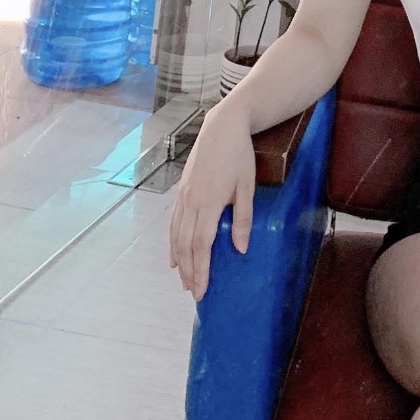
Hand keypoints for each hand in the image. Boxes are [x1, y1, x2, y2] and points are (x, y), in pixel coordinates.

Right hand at [169, 102, 256, 301]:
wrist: (222, 126)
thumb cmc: (239, 155)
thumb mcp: (247, 185)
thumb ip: (243, 217)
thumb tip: (241, 249)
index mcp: (209, 203)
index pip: (201, 246)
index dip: (201, 270)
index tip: (202, 291)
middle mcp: (191, 202)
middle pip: (185, 246)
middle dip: (189, 272)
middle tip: (194, 293)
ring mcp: (184, 196)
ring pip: (176, 236)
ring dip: (179, 261)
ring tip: (184, 279)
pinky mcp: (181, 190)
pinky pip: (173, 222)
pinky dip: (172, 242)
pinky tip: (174, 254)